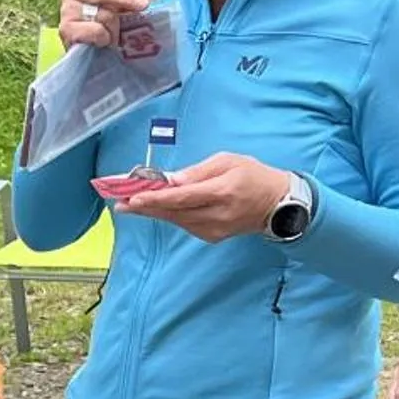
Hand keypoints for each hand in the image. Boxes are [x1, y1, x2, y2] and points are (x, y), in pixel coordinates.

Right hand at [57, 0, 148, 49]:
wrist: (93, 51)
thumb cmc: (109, 21)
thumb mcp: (125, 3)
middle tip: (143, 5)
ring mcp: (67, 10)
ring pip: (100, 12)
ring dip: (114, 25)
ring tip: (115, 31)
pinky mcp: (66, 29)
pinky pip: (94, 31)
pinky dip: (104, 37)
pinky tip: (104, 41)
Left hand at [113, 152, 290, 242]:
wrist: (278, 204)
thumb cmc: (253, 176)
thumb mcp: (228, 161)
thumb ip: (198, 171)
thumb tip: (172, 180)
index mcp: (222, 192)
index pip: (182, 197)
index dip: (156, 198)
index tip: (134, 197)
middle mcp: (217, 215)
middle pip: (174, 212)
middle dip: (145, 208)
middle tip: (120, 203)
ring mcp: (215, 230)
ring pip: (176, 221)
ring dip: (153, 212)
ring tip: (130, 205)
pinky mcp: (213, 237)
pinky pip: (185, 225)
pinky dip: (169, 216)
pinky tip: (155, 209)